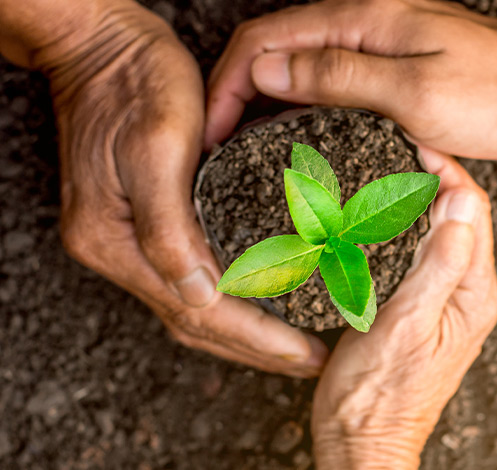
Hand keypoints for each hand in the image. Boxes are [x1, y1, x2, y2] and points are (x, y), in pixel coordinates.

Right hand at [31, 1, 326, 376]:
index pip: (198, 310)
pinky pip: (189, 280)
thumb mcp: (157, 147)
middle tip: (312, 360)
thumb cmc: (134, 86)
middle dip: (256, 347)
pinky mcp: (141, 225)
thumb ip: (169, 226)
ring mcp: (126, 241)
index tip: (304, 351)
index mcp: (115, 240)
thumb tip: (197, 294)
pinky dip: (229, 301)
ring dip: (244, 333)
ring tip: (295, 344)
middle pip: (195, 322)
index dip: (256, 336)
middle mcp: (117, 251)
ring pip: (192, 308)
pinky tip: (264, 301)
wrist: (102, 49)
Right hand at [205, 0, 496, 159]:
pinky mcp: (397, 69)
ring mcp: (380, 47)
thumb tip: (264, 70)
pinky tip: (306, 148)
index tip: (211, 135)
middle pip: (275, 50)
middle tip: (222, 154)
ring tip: (251, 158)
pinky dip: (308, 111)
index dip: (226, 84)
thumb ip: (338, 78)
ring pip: (302, 69)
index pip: (264, 39)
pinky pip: (335, 84)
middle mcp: (364, 27)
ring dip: (269, 105)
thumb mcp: (415, 92)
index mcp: (360, 22)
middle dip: (237, 95)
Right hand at [311, 149, 496, 468]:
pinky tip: (381, 213)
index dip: (448, 171)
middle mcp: (469, 294)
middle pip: (462, 216)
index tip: (415, 141)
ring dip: (421, 197)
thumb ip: (438, 264)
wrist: (361, 445)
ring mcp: (447, 301)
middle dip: (436, 176)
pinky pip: (422, 252)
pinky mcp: (423, 309)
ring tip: (390, 165)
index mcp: (474, 294)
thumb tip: (463, 202)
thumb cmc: (378, 397)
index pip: (474, 211)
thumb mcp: (407, 324)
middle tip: (399, 143)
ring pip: (442, 231)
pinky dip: (405, 225)